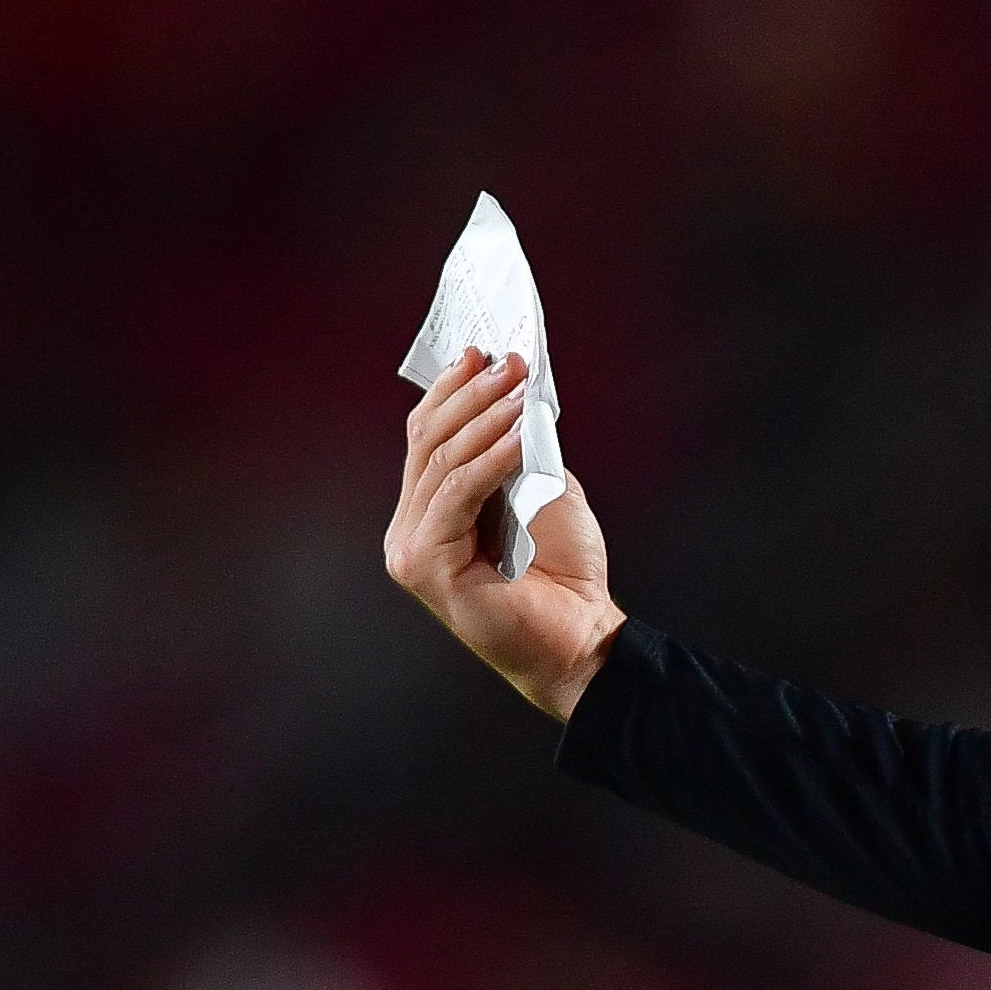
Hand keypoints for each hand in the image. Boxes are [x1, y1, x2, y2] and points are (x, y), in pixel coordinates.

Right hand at [384, 348, 626, 719]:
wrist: (581, 638)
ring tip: (519, 389)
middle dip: (470, 394)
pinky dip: (489, 459)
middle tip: (508, 361)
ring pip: (440, 464)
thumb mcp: (540, 490)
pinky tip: (518, 437)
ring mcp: (411, 548)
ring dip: (483, 419)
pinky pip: (456, 495)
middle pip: (427, 443)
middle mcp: (409, 529)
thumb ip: (516, 449)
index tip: (481, 351)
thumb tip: (513, 393)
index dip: (452, 391)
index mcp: (430, 511)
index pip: (426, 438)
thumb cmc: (562, 574)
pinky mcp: (425, 566)